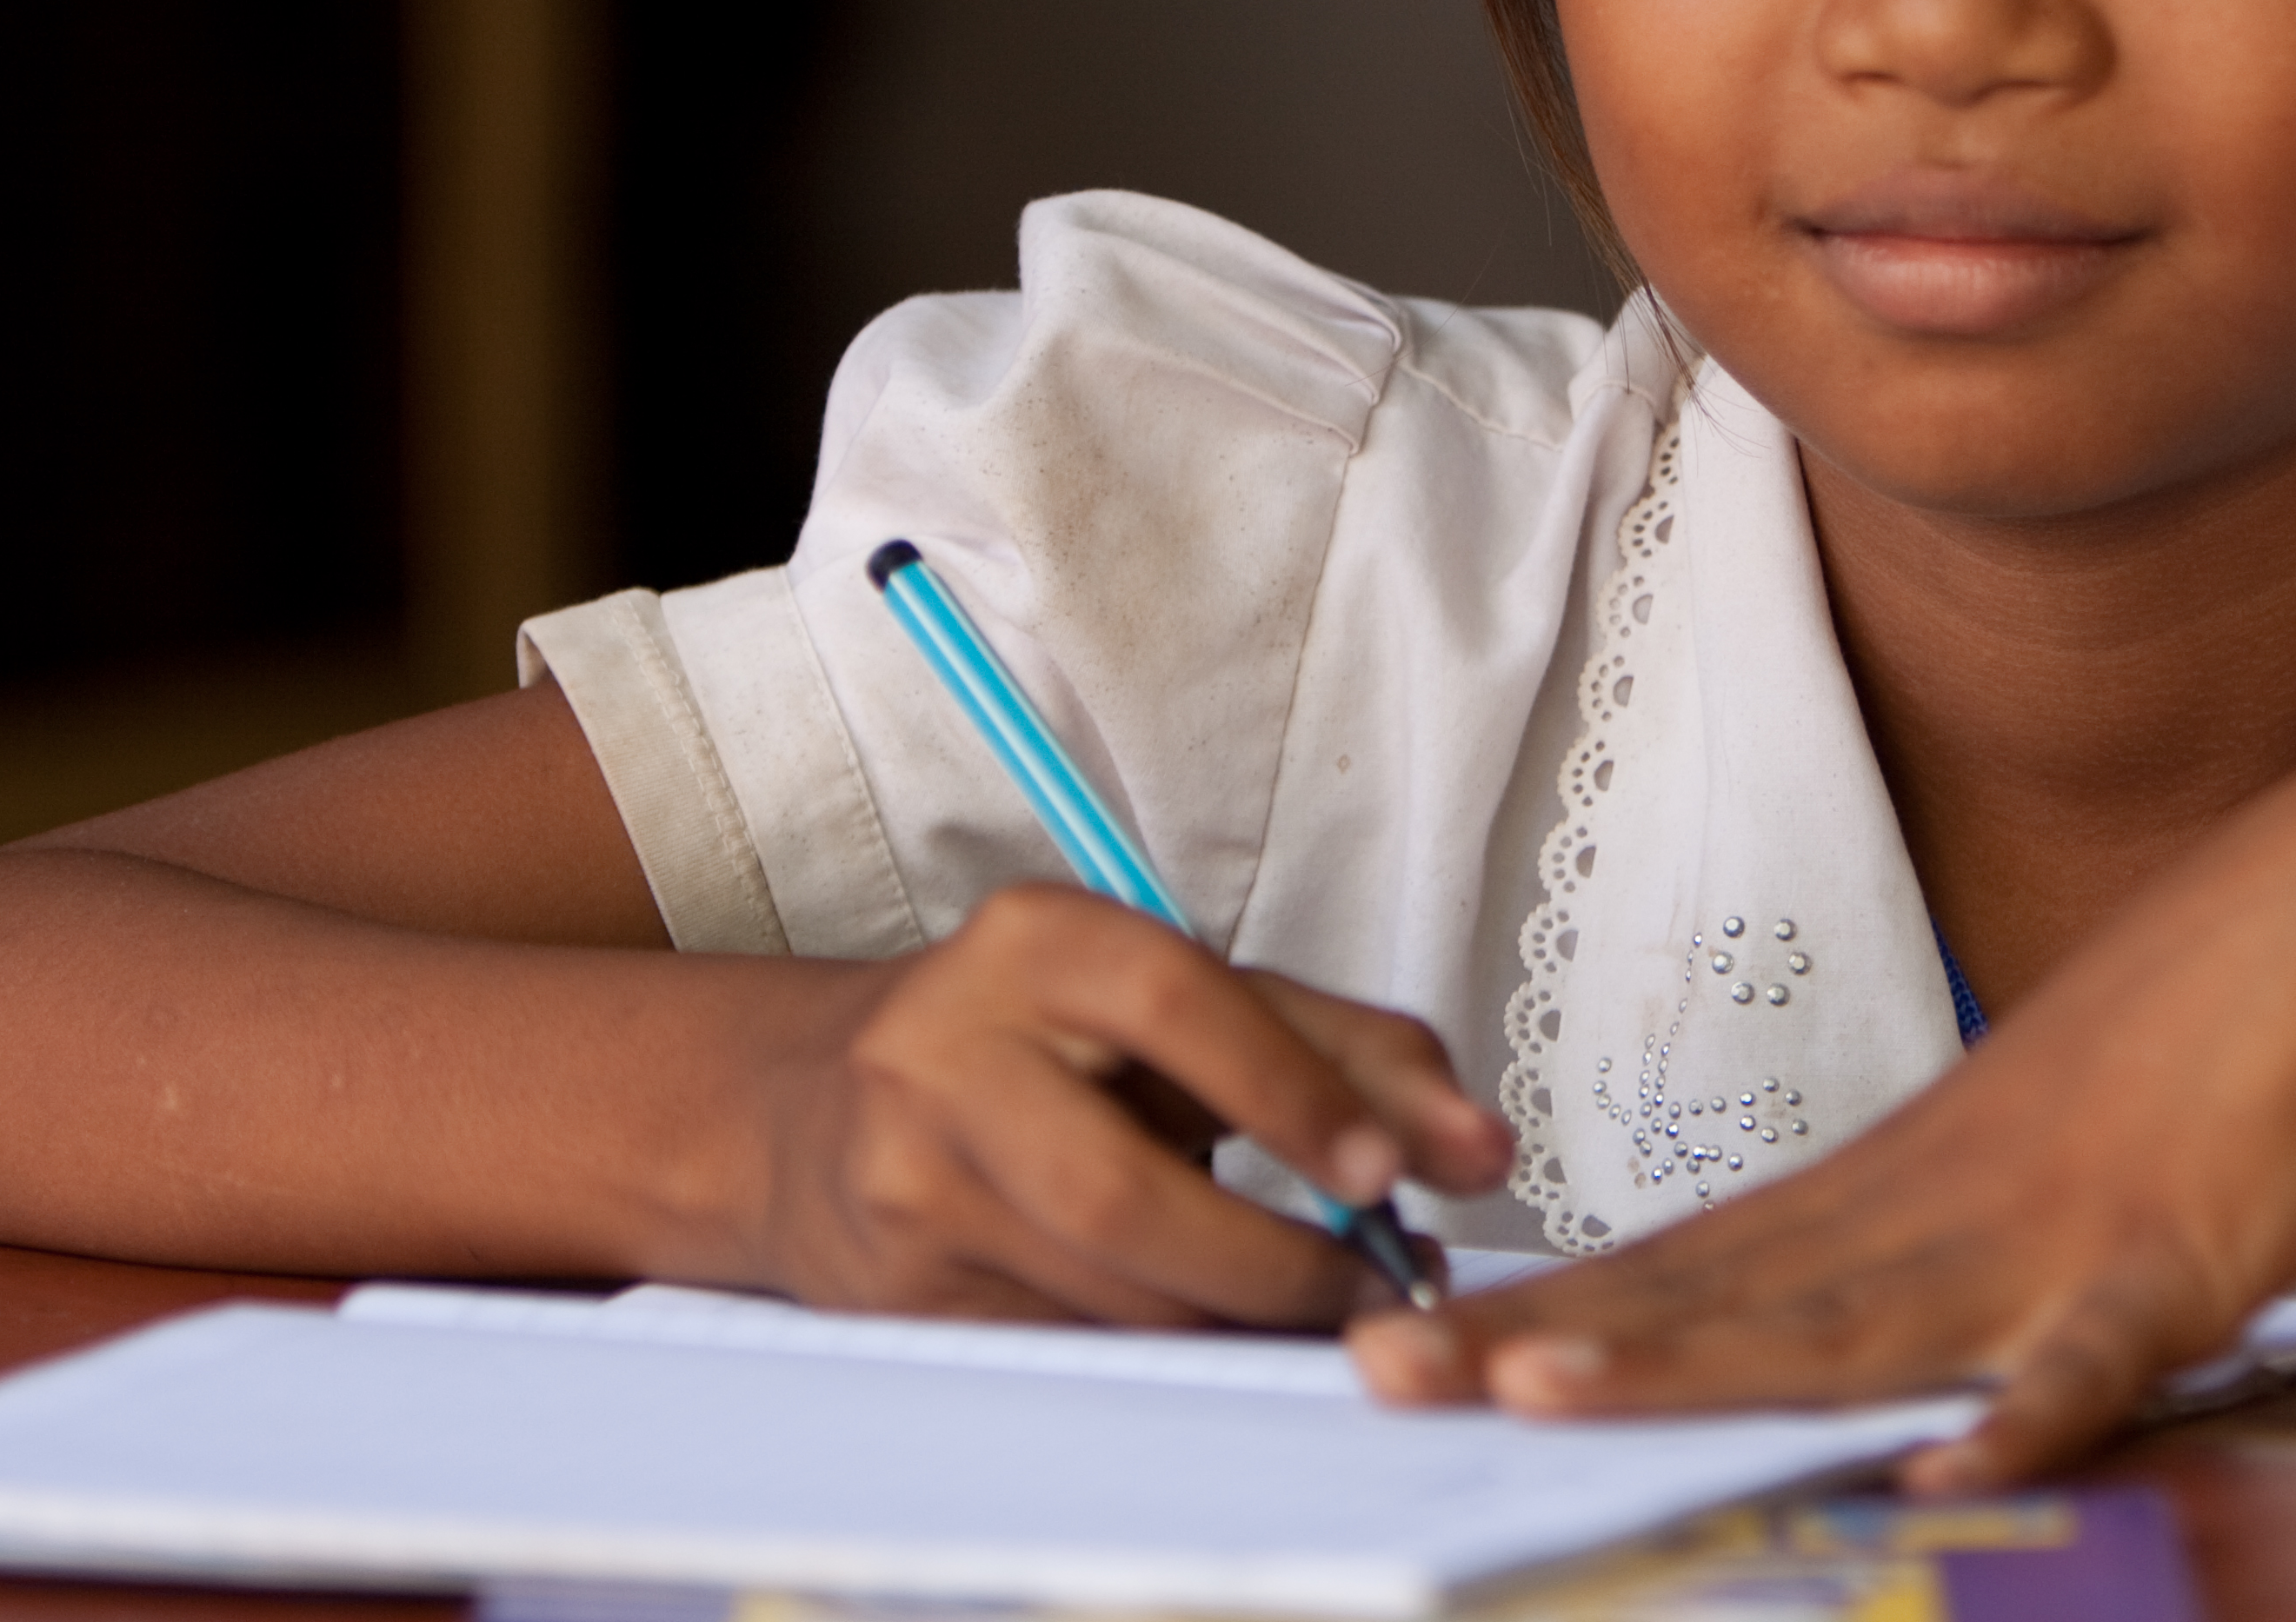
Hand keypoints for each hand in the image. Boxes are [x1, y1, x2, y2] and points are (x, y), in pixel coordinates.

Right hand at [741, 885, 1514, 1327]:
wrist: (818, 1110)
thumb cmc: (1051, 1043)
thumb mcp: (1187, 999)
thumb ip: (1343, 1049)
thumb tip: (1477, 1150)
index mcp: (1036, 941)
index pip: (1175, 1004)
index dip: (1293, 1094)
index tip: (1394, 1173)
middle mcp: (946, 1051)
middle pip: (1122, 1192)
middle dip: (1271, 1262)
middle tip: (1374, 1288)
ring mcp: (907, 1182)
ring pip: (1098, 1293)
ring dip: (1233, 1324)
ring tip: (1321, 1316)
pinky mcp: (897, 1291)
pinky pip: (1062, 1348)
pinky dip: (1162, 1353)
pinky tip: (1219, 1336)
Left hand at [1351, 769, 2295, 1483]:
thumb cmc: (2190, 1041)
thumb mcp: (2027, 1156)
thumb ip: (1925, 1248)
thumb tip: (1827, 1328)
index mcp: (1894, 1187)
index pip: (1683, 1263)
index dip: (1543, 1313)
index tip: (1405, 1346)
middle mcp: (1932, 1211)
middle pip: (1711, 1294)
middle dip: (1544, 1346)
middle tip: (1383, 1372)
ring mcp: (2044, 1235)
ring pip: (1839, 1318)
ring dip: (1692, 1362)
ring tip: (1545, 1398)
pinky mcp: (2172, 1259)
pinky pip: (2090, 1356)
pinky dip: (2024, 1410)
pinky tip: (1949, 1466)